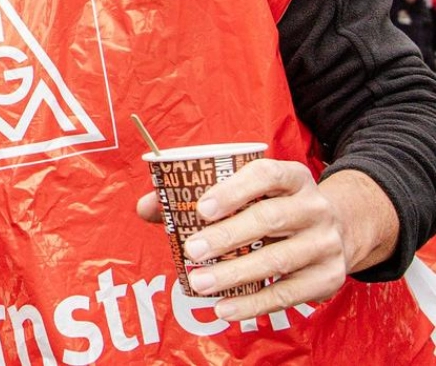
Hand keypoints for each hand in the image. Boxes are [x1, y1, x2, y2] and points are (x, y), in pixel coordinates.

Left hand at [135, 161, 396, 320]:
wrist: (337, 231)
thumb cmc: (273, 207)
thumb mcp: (247, 193)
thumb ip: (194, 196)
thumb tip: (146, 208)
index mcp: (291, 177)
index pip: (265, 175)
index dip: (233, 190)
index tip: (201, 208)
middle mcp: (314, 206)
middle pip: (270, 219)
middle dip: (227, 236)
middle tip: (192, 250)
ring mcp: (326, 243)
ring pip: (278, 260)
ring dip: (235, 274)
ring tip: (199, 283)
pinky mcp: (329, 277)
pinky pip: (288, 294)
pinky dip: (253, 303)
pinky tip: (224, 309)